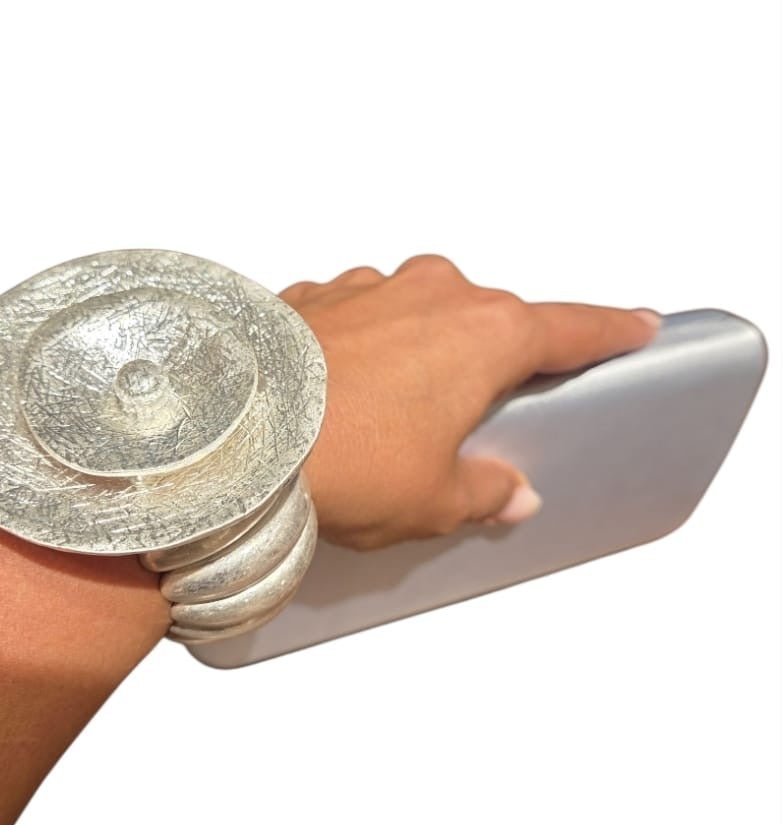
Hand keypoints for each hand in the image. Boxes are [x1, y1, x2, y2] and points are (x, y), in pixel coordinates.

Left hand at [281, 255, 659, 549]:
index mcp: (485, 334)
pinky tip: (339, 396)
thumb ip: (484, 492)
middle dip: (488, 362)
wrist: (227, 439)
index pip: (571, 328)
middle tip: (476, 413)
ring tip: (389, 416)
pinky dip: (361, 348)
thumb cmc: (339, 461)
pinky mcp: (311, 296)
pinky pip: (358, 318)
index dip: (608, 331)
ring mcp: (366, 287)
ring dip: (416, 354)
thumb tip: (509, 493)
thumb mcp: (431, 499)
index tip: (634, 326)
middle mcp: (430, 292)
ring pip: (417, 316)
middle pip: (487, 321)